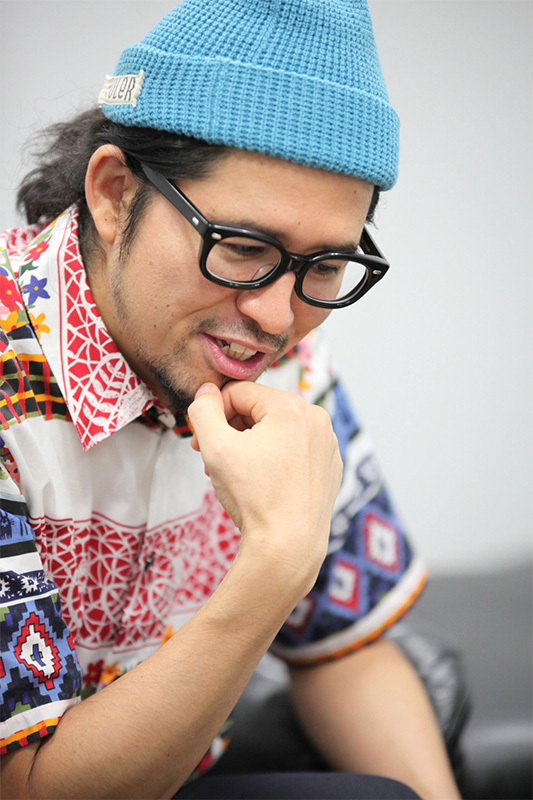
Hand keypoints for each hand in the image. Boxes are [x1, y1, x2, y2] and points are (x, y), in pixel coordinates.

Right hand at [188, 381, 342, 589]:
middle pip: (259, 411)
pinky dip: (273, 462)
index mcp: (291, 407)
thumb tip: (206, 392)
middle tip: (212, 461)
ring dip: (249, 447)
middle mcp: (316, 420)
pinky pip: (294, 452)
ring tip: (234, 476)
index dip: (213, 415)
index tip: (199, 442)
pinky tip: (260, 485)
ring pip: (276, 432)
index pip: (238, 393)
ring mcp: (327, 445)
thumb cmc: (254, 497)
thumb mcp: (215, 447)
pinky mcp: (329, 468)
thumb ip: (203, 411)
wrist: (288, 547)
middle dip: (231, 432)